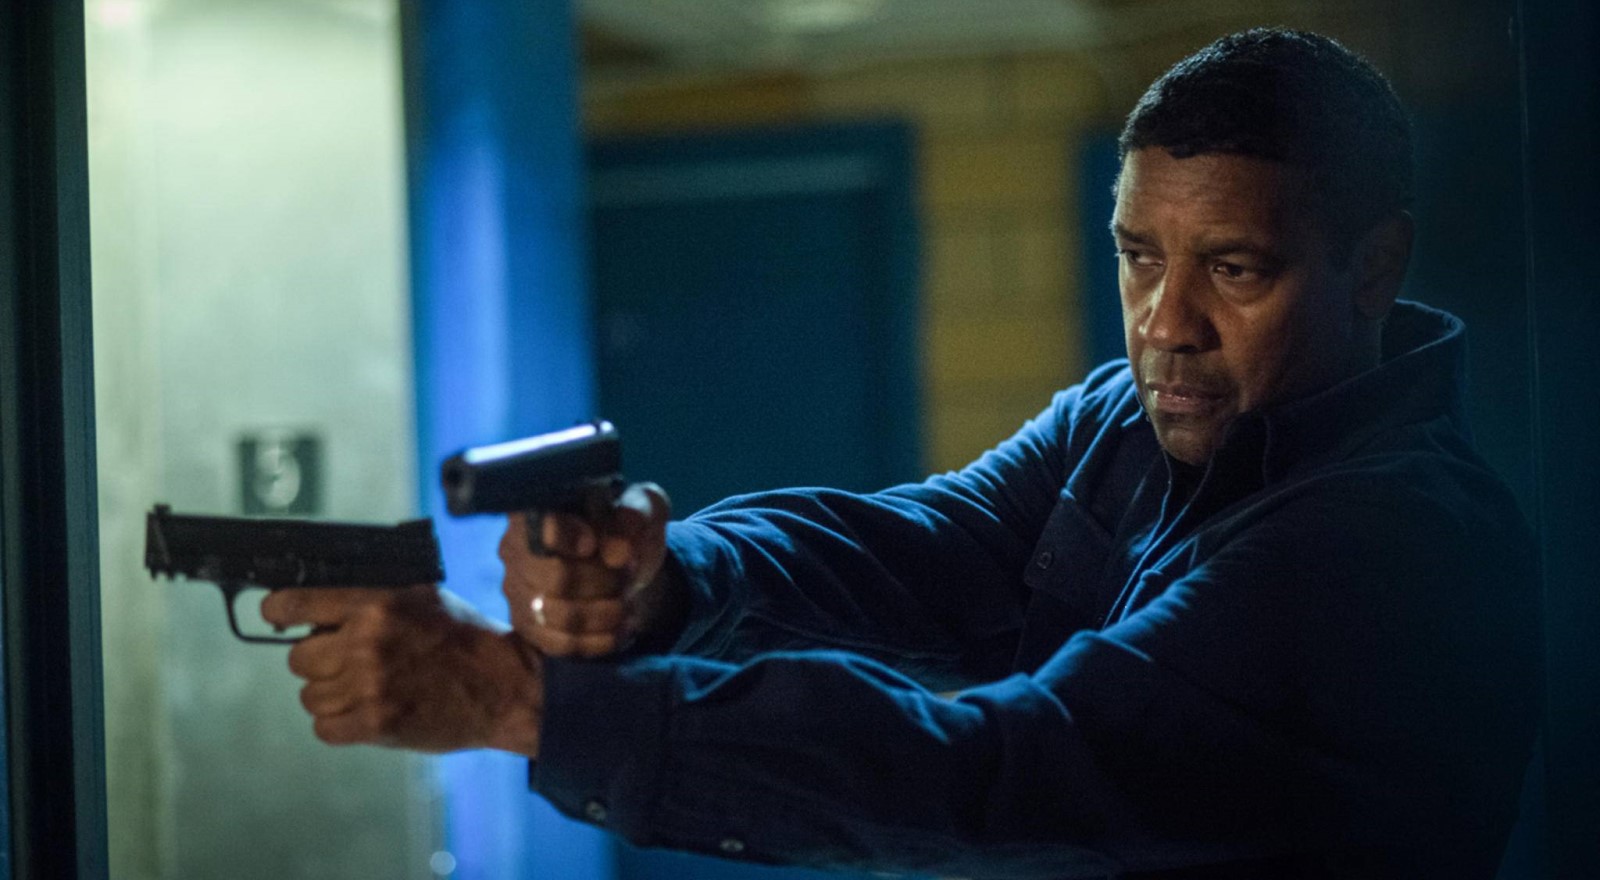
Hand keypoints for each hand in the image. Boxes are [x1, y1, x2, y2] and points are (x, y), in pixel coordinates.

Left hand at [261, 585, 544, 755]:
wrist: (504, 686)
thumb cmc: (463, 638)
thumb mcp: (420, 596)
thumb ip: (369, 596)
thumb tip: (314, 606)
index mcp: (376, 602)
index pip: (293, 603)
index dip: (279, 611)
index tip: (280, 617)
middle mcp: (367, 642)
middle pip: (298, 658)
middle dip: (319, 661)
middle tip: (349, 663)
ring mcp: (369, 686)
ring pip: (310, 696)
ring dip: (331, 695)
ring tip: (364, 689)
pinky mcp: (376, 724)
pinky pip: (324, 728)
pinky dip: (340, 724)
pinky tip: (366, 712)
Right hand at [500, 482, 674, 657]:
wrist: (625, 566)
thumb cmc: (629, 528)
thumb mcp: (645, 509)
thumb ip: (636, 515)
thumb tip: (617, 549)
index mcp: (539, 506)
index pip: (539, 526)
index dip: (567, 537)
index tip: (594, 545)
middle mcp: (514, 547)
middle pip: (555, 577)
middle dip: (603, 581)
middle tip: (628, 574)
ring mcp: (516, 589)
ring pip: (559, 615)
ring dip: (605, 613)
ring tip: (627, 603)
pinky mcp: (527, 625)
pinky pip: (558, 643)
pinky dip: (597, 640)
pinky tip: (621, 629)